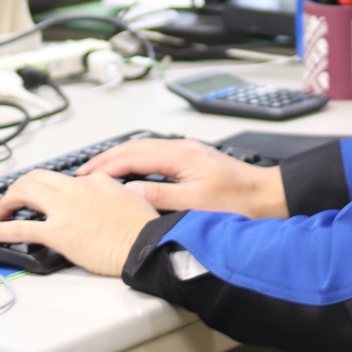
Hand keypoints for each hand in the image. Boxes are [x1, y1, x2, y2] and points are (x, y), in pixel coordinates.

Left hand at [0, 170, 158, 275]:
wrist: (144, 243)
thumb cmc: (142, 228)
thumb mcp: (131, 197)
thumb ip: (113, 193)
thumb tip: (110, 194)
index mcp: (93, 182)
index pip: (62, 179)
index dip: (47, 189)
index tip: (43, 199)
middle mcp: (75, 189)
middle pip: (35, 178)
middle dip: (18, 189)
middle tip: (12, 202)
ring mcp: (64, 210)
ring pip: (24, 193)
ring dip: (6, 202)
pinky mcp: (58, 233)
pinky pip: (20, 229)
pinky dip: (0, 230)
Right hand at [79, 138, 288, 217]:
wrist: (268, 196)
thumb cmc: (239, 202)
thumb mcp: (195, 204)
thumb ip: (159, 196)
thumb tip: (127, 190)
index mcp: (179, 155)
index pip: (132, 155)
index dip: (105, 166)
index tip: (85, 176)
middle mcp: (181, 148)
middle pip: (134, 147)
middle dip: (106, 159)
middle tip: (83, 173)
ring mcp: (187, 152)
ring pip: (144, 149)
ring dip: (120, 159)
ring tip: (100, 173)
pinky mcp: (192, 159)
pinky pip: (155, 155)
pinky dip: (135, 162)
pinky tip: (131, 173)